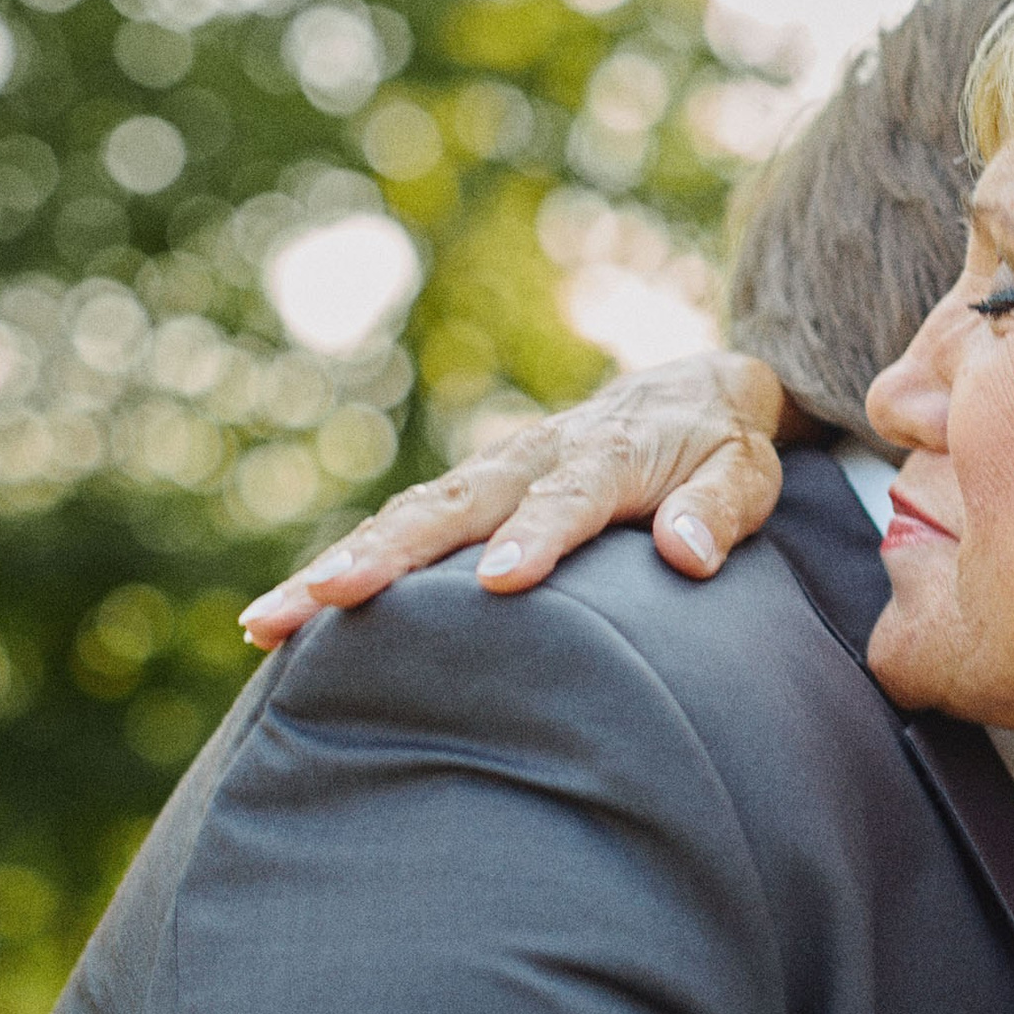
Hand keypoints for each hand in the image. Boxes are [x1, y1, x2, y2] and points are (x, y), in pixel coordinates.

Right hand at [239, 351, 789, 649]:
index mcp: (607, 456)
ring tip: (268, 622)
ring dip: (338, 565)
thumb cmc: (720, 447)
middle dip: (387, 555)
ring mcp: (491, 474)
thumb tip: (688, 552)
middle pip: (452, 508)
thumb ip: (720, 508)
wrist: (689, 391)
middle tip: (326, 602)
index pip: (568, 499)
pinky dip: (340, 567)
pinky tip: (278, 622)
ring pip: (406, 519)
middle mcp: (533, 458)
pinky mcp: (469, 493)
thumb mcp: (746, 473)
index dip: (535, 536)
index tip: (499, 582)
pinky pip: (399, 529)